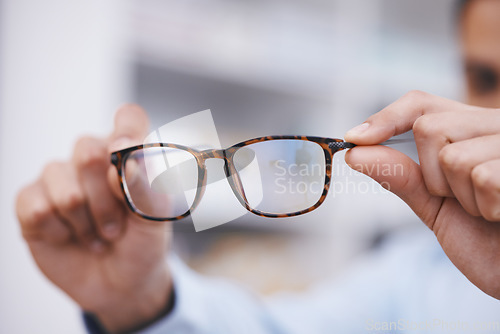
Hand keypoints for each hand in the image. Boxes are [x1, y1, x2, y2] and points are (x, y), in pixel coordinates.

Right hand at [16, 105, 172, 331]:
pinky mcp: (32, 202)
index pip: (128, 118)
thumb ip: (147, 189)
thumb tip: (126, 162)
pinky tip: (69, 238)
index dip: (127, 132)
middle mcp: (91, 159)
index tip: (127, 155)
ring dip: (85, 222)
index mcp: (127, 154)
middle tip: (117, 227)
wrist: (122, 285)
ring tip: (98, 236)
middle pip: (88, 152)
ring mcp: (59, 178)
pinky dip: (59, 232)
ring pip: (62, 184)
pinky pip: (37, 207)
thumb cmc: (143, 244)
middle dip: (106, 201)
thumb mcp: (157, 220)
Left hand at [344, 90, 499, 298]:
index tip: (354, 139)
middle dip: (431, 175)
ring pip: (453, 156)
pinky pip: (483, 177)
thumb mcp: (434, 206)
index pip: (420, 105)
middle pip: (428, 127)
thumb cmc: (483, 239)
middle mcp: (493, 126)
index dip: (385, 118)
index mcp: (470, 130)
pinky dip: (487, 206)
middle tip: (460, 200)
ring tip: (488, 210)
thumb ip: (401, 176)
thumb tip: (355, 152)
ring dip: (462, 196)